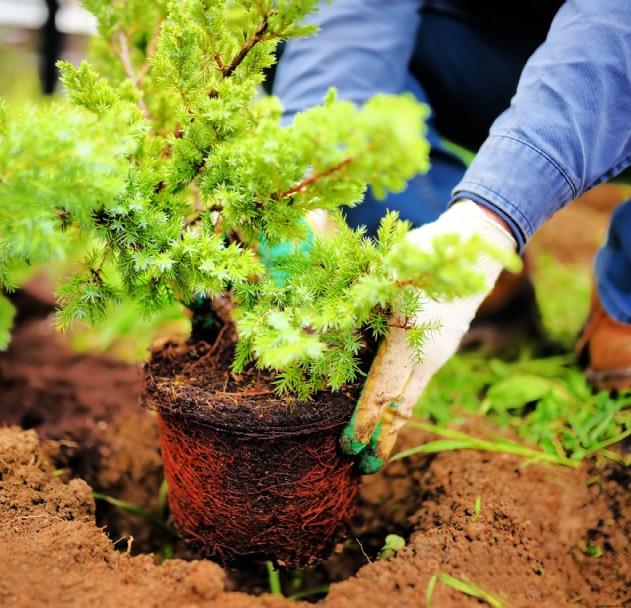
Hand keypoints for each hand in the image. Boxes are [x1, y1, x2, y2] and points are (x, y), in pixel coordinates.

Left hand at [340, 200, 517, 473]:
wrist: (480, 244)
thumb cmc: (427, 252)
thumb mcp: (388, 270)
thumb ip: (358, 300)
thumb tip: (316, 324)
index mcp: (409, 342)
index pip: (382, 394)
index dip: (363, 423)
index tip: (347, 447)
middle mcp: (428, 358)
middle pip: (401, 411)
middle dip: (381, 440)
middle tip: (361, 469)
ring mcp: (438, 356)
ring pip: (411, 400)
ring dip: (392, 425)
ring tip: (372, 447)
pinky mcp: (441, 349)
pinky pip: (418, 385)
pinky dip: (402, 404)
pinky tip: (389, 413)